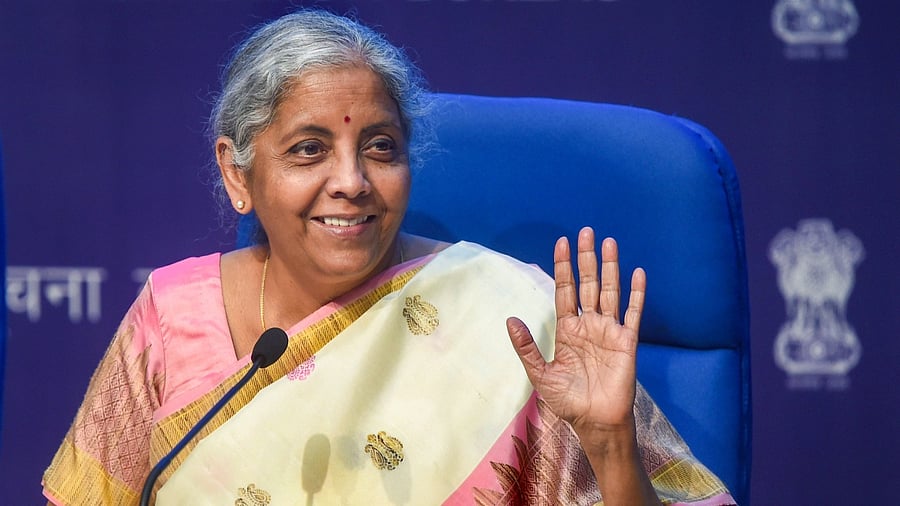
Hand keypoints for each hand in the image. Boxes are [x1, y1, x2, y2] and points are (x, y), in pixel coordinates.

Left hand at [507, 227, 645, 436]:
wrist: (595, 422)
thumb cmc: (568, 401)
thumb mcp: (541, 375)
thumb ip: (527, 347)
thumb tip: (510, 320)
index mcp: (567, 330)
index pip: (565, 291)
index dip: (563, 267)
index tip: (561, 242)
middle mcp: (589, 325)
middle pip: (587, 284)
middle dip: (586, 258)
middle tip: (585, 231)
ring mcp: (609, 331)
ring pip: (610, 291)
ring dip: (610, 267)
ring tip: (609, 242)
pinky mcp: (627, 342)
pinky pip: (633, 313)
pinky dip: (636, 293)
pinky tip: (637, 273)